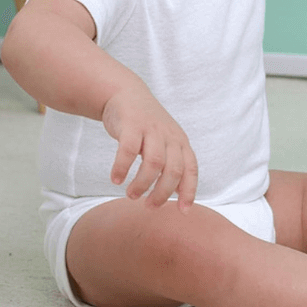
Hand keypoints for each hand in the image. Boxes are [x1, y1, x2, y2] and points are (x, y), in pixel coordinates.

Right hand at [101, 85, 198, 211]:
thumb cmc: (147, 126)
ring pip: (154, 162)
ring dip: (142, 184)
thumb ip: (171, 165)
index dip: (189, 191)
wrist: (126, 94)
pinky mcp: (132, 125)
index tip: (183, 211)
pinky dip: (122, 168)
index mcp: (180, 143)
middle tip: (149, 206)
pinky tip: (115, 179)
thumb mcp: (165, 142)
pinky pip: (128, 150)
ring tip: (131, 195)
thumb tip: (176, 195)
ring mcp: (152, 130)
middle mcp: (170, 136)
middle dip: (162, 193)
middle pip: (174, 170)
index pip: (191, 169)